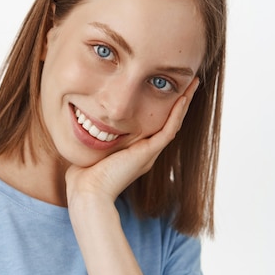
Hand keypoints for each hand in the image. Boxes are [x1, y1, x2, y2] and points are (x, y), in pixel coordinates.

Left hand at [66, 77, 199, 205]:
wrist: (88, 193)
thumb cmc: (82, 177)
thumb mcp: (89, 150)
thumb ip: (90, 138)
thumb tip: (82, 123)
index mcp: (133, 153)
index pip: (152, 125)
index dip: (161, 107)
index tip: (162, 87)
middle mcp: (145, 153)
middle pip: (168, 122)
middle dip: (178, 101)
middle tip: (188, 80)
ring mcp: (149, 153)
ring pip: (174, 123)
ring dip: (183, 102)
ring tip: (193, 83)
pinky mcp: (148, 153)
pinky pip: (168, 129)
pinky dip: (177, 113)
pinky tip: (183, 97)